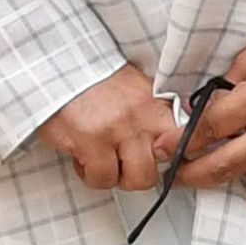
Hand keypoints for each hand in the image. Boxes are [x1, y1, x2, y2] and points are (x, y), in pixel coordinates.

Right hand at [40, 66, 181, 193]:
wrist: (58, 65)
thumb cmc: (95, 81)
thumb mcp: (136, 90)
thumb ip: (156, 114)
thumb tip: (174, 140)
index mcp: (157, 104)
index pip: (187, 138)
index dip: (178, 157)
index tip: (164, 162)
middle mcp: (143, 116)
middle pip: (161, 169)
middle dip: (140, 173)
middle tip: (123, 162)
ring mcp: (119, 129)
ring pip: (135, 179)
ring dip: (115, 176)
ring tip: (102, 160)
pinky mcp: (92, 140)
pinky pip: (102, 178)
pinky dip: (90, 175)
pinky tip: (84, 158)